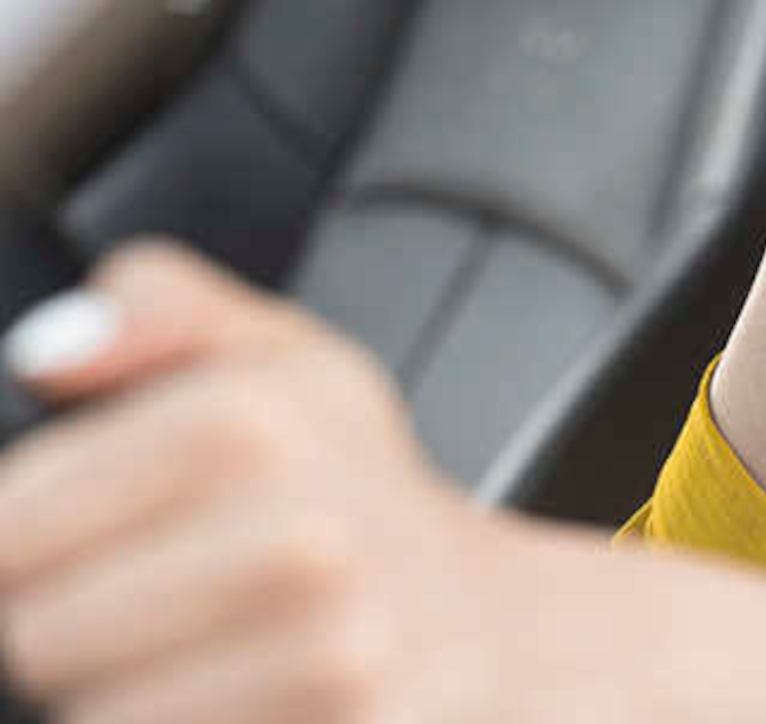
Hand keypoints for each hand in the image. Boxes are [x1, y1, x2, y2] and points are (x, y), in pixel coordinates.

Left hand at [0, 241, 526, 723]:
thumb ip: (162, 308)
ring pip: (99, 721)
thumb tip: (50, 352)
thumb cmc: (363, 491)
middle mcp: (299, 543)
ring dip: (135, 701)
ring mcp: (331, 661)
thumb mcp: (284, 358)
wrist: (492, 622)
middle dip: (82, 629)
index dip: (34, 542)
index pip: (9, 534)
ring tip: (211, 656)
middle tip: (168, 602)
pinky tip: (249, 702)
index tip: (101, 537)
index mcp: (252, 426)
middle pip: (41, 640)